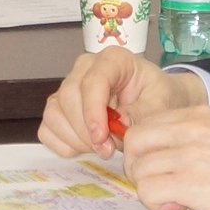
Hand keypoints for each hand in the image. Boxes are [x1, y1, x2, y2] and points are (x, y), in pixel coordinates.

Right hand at [37, 48, 203, 155]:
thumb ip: (142, 113)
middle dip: (86, 130)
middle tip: (108, 150)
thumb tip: (120, 123)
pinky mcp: (61, 107)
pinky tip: (85, 148)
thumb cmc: (159, 98)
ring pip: (54, 112)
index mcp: (113, 60)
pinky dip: (63, 143)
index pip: (92, 81)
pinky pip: (48, 128)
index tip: (102, 137)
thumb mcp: (161, 104)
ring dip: (75, 139)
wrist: (156, 102)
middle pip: (69, 96)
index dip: (93, 111)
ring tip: (102, 149)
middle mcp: (86, 68)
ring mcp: (70, 87)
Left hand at [120, 105, 209, 209]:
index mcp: (198, 114)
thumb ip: (198, 136)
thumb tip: (174, 154)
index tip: (157, 165)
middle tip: (156, 183)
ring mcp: (189, 155)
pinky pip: (149, 191)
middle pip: (133, 143)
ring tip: (174, 198)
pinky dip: (157, 203)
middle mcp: (189, 129)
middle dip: (137, 166)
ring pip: (138, 170)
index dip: (145, 149)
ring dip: (149, 188)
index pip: (146, 124)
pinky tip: (179, 206)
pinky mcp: (192, 183)